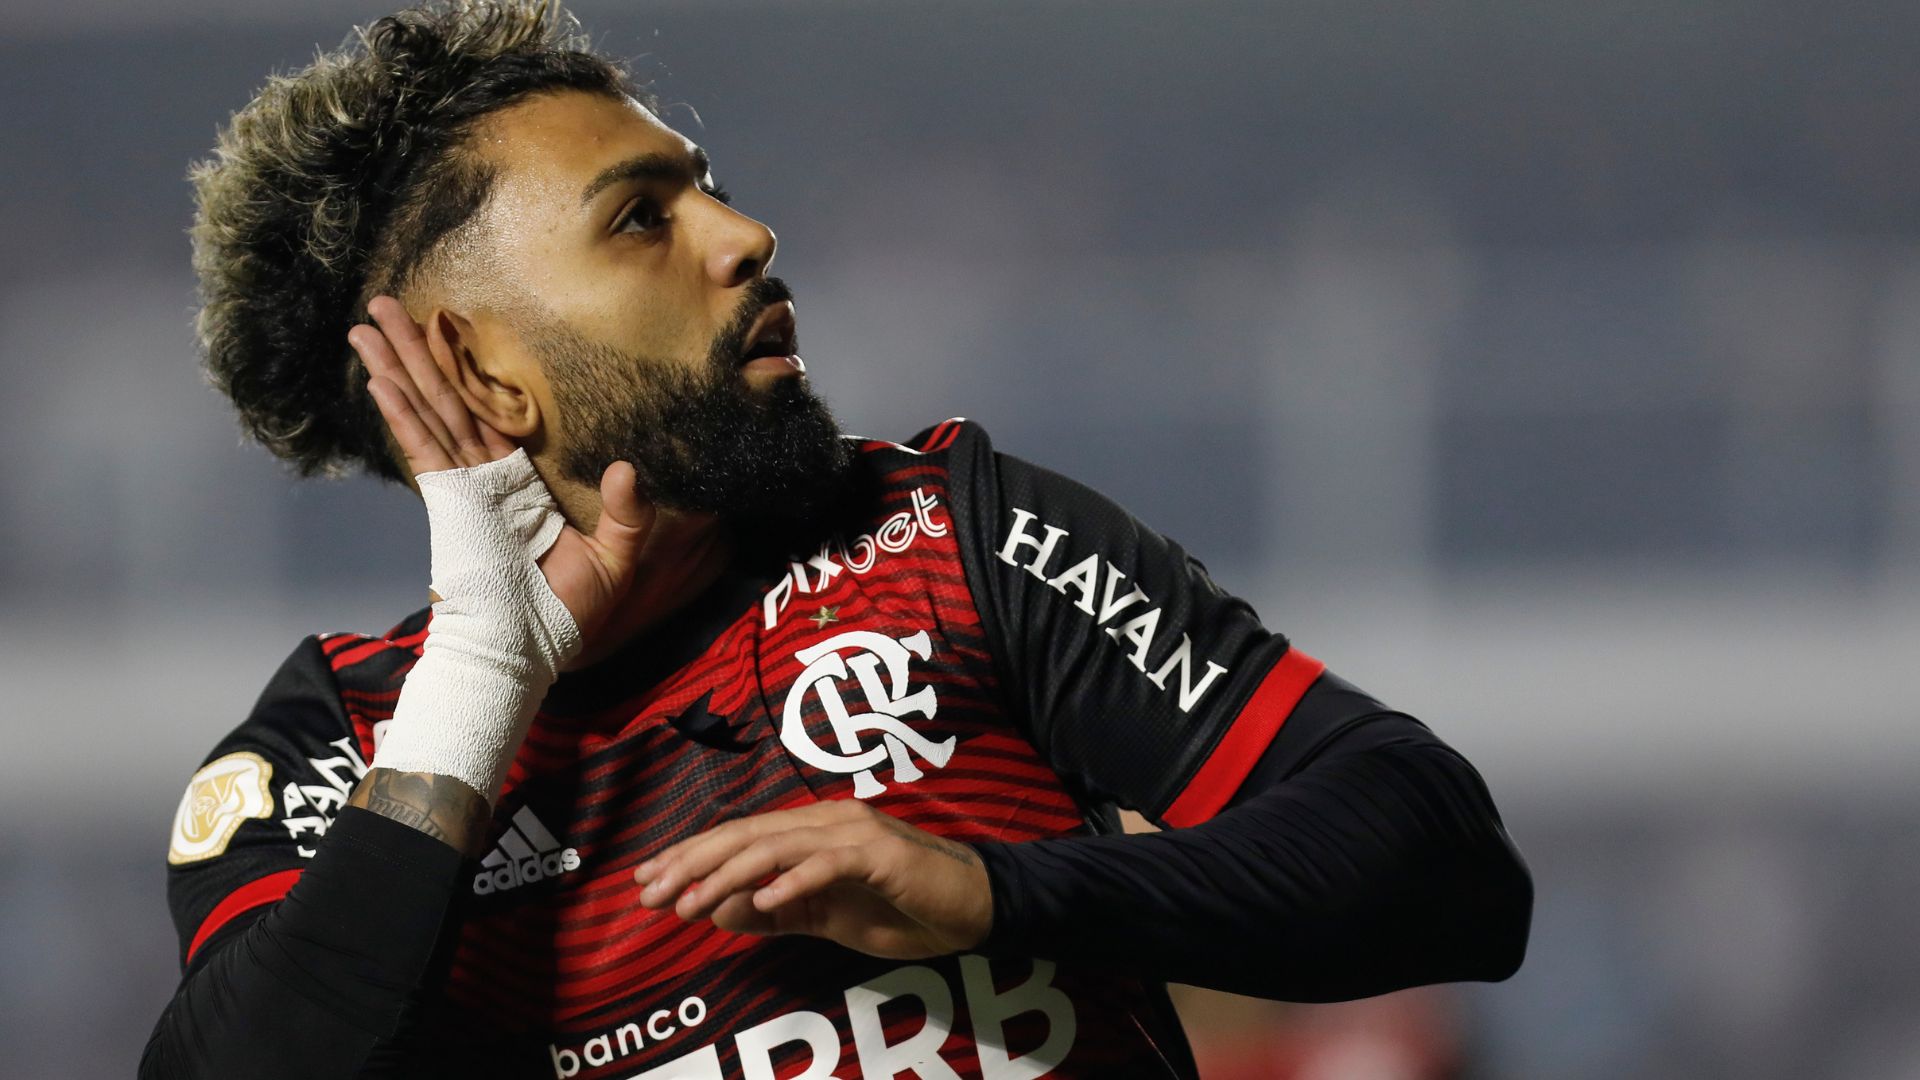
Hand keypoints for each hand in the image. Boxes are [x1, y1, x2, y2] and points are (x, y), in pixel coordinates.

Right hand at [350, 296, 651, 643]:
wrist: (531, 651)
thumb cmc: (568, 614)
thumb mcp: (616, 556)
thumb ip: (626, 512)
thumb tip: (627, 466)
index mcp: (518, 483)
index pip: (487, 412)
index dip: (465, 370)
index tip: (445, 328)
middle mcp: (484, 477)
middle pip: (447, 397)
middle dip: (416, 349)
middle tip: (384, 302)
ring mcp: (462, 486)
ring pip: (429, 409)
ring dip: (398, 365)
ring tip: (366, 321)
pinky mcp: (449, 502)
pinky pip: (423, 447)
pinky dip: (401, 412)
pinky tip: (378, 379)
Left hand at [633, 800, 993, 959]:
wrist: (975, 907)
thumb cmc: (902, 908)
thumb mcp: (827, 917)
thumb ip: (776, 913)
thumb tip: (716, 911)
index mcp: (811, 831)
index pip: (739, 837)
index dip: (690, 856)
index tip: (647, 881)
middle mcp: (827, 821)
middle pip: (747, 833)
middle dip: (694, 862)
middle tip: (651, 892)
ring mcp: (855, 834)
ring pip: (778, 845)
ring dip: (729, 874)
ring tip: (694, 903)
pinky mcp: (883, 855)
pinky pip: (829, 865)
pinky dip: (794, 881)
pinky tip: (764, 902)